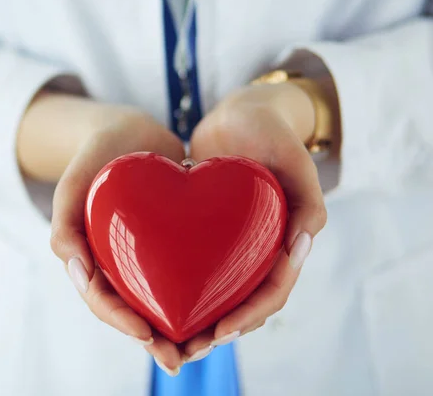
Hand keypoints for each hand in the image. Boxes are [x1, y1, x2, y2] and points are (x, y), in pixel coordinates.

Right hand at [48, 104, 187, 373]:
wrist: (131, 131)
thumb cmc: (96, 153)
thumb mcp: (73, 183)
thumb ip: (64, 224)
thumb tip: (79, 274)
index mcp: (90, 257)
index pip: (103, 298)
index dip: (121, 321)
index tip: (147, 335)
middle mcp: (119, 262)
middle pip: (135, 308)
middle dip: (156, 338)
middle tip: (181, 358)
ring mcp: (146, 254)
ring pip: (164, 297)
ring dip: (183, 324)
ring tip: (208, 342)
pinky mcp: (174, 242)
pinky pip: (187, 270)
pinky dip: (203, 289)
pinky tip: (227, 299)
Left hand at [183, 81, 328, 361]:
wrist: (241, 112)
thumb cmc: (271, 131)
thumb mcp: (293, 158)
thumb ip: (308, 200)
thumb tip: (300, 248)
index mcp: (287, 240)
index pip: (273, 291)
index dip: (250, 316)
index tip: (221, 331)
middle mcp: (260, 247)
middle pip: (244, 301)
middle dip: (219, 328)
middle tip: (188, 349)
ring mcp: (235, 241)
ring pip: (219, 290)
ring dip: (198, 316)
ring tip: (167, 336)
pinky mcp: (209, 231)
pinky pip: (196, 264)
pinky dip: (181, 284)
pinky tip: (154, 295)